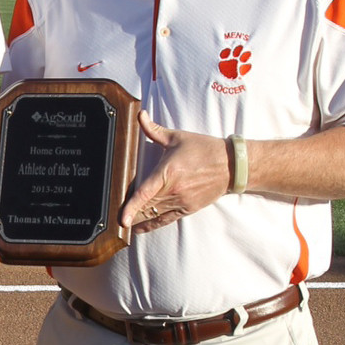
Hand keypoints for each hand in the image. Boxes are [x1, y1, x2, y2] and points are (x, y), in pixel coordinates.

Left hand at [119, 112, 234, 234]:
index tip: (122, 219)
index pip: (145, 193)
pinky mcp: (188, 208)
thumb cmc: (204, 149)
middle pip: (146, 207)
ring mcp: (181, 202)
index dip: (131, 207)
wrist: (230, 165)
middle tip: (113, 217)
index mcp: (168, 173)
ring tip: (122, 225)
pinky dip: (152, 225)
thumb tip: (140, 115)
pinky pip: (166, 220)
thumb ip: (154, 130)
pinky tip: (139, 229)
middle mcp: (174, 191)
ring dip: (138, 220)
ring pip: (154, 215)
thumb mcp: (177, 137)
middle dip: (130, 213)